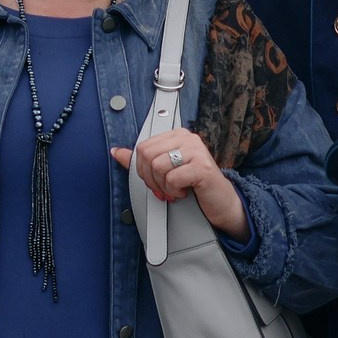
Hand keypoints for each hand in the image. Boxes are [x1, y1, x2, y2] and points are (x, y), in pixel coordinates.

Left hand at [113, 130, 247, 239]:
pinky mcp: (202, 166)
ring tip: (175, 190)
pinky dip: (174, 192)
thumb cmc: (194, 186)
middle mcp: (187, 138)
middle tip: (163, 188)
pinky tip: (185, 192)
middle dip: (151, 179)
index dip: (142, 170)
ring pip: (158, 166)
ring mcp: (196, 150)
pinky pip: (172, 179)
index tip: (155, 181)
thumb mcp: (165, 171)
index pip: (143, 147)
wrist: (220, 202)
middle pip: (147, 155)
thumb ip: (142, 161)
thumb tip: (116, 152)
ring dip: (163, 186)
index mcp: (177, 135)